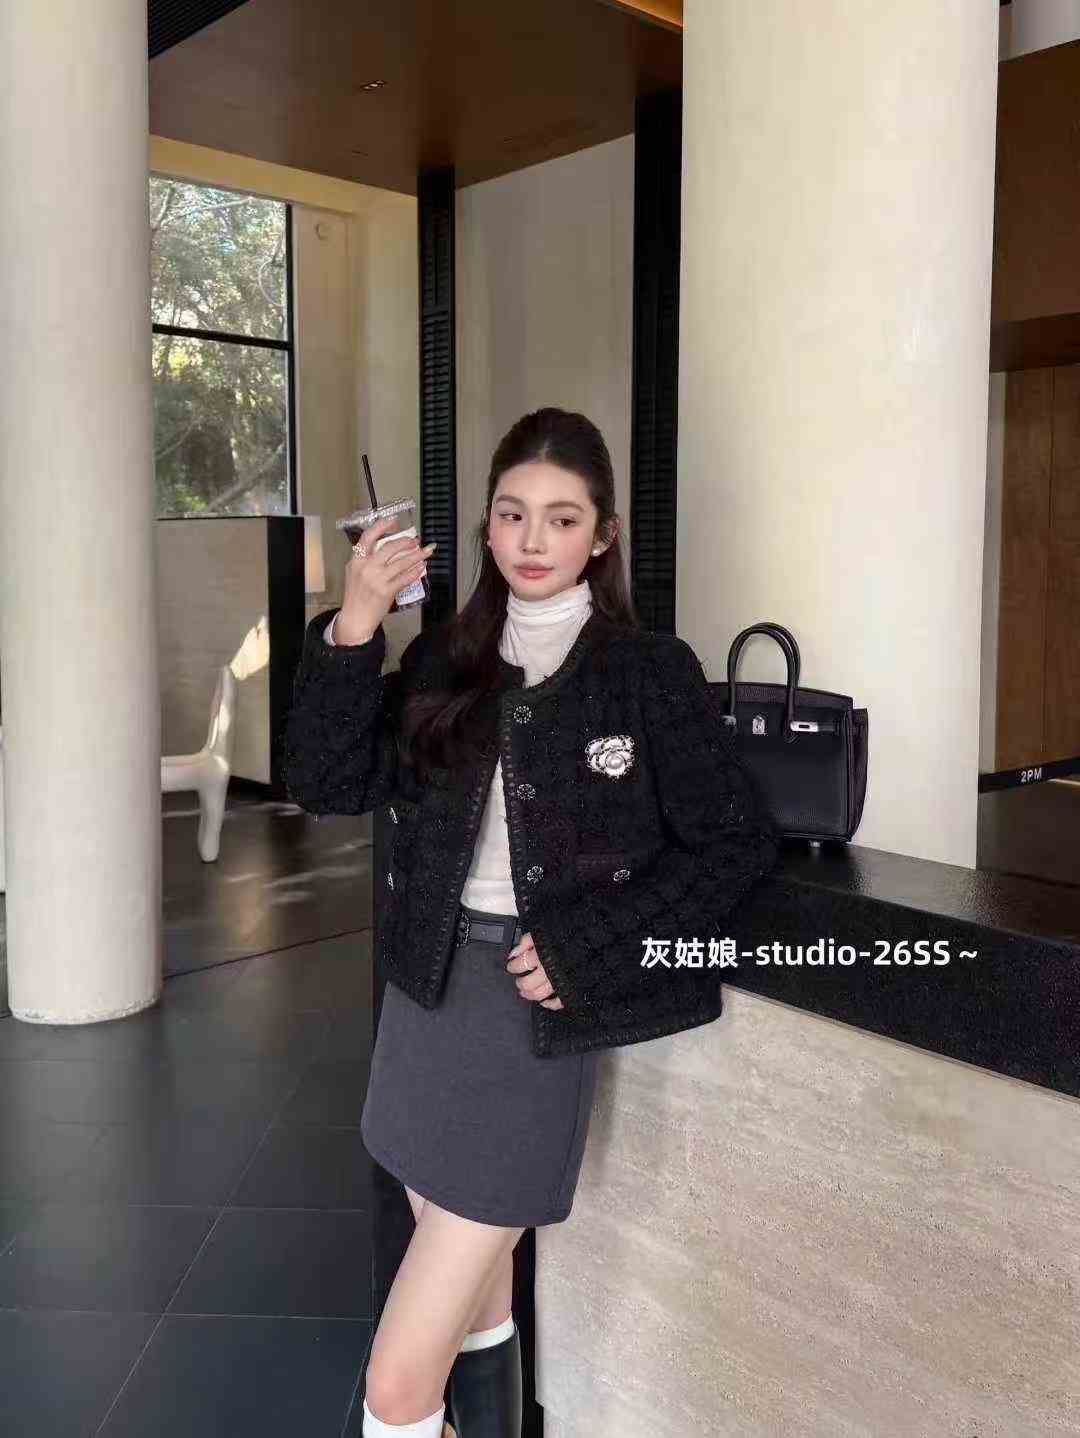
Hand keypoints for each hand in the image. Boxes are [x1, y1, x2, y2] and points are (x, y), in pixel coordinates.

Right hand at [338, 514, 436, 639]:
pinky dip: (415, 571)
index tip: (393, 521)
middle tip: (415, 541)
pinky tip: (421, 567)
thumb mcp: (354, 572)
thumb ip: (366, 559)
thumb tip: (387, 548)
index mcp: (356, 560)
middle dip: (406, 542)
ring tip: (425, 551)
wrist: (355, 618)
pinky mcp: (386, 591)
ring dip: (416, 555)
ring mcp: (376, 579)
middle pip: (390, 547)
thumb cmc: (356, 596)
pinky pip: (405, 578)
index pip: (368, 537)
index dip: (382, 526)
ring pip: (401, 562)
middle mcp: (366, 567)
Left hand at [505, 932, 563, 1009]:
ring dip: (529, 994)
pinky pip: (557, 1002)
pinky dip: (549, 1004)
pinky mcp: (570, 989)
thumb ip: (527, 941)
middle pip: (527, 983)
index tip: (512, 966)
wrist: (593, 939)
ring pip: (538, 994)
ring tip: (526, 991)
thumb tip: (514, 953)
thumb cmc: (569, 934)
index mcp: (541, 954)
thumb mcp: (544, 930)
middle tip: (519, 980)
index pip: (519, 965)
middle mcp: (548, 970)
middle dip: (520, 983)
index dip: (512, 966)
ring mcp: (559, 982)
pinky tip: (544, 1001)